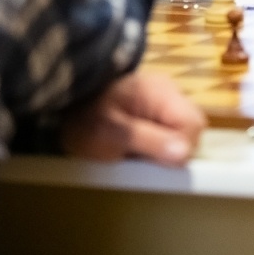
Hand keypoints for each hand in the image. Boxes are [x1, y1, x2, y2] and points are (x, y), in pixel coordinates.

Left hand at [59, 71, 206, 166]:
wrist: (59, 100)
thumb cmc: (83, 117)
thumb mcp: (110, 133)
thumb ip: (148, 141)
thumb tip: (185, 154)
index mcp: (161, 93)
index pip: (194, 124)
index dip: (182, 147)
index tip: (157, 162)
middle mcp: (167, 92)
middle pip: (190, 128)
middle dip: (173, 150)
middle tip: (144, 160)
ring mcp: (160, 99)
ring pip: (179, 132)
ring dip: (163, 149)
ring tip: (135, 155)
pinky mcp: (151, 109)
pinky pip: (165, 131)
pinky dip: (154, 144)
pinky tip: (134, 148)